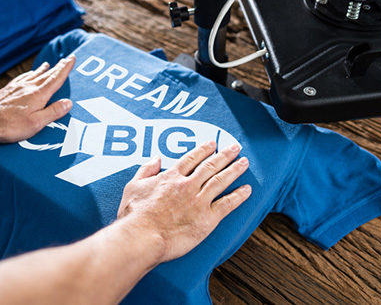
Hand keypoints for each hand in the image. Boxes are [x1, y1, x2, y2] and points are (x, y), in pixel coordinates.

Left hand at [0, 55, 75, 142]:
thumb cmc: (10, 126)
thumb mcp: (36, 123)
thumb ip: (53, 112)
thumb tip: (68, 103)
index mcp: (38, 94)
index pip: (56, 78)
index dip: (65, 68)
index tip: (71, 58)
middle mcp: (28, 87)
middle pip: (46, 74)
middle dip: (57, 66)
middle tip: (65, 59)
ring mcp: (17, 87)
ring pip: (34, 75)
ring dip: (44, 69)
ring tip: (48, 65)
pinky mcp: (9, 90)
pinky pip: (23, 77)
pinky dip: (30, 74)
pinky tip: (29, 74)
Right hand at [116, 141, 251, 262]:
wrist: (142, 236)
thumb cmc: (134, 215)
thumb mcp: (133, 186)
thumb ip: (146, 170)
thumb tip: (156, 159)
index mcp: (171, 177)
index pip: (191, 159)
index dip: (203, 150)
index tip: (213, 144)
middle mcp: (188, 185)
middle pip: (210, 166)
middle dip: (224, 155)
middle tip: (235, 147)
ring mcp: (199, 201)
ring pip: (221, 180)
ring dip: (234, 170)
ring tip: (244, 162)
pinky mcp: (207, 219)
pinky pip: (227, 204)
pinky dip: (239, 196)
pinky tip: (247, 190)